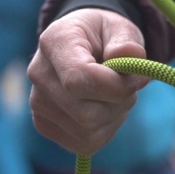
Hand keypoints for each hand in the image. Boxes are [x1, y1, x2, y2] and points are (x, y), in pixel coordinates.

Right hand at [27, 8, 149, 155]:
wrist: (85, 45)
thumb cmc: (105, 36)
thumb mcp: (121, 29)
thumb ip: (127, 42)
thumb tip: (132, 57)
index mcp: (54, 42)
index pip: (78, 80)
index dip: (115, 87)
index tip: (137, 78)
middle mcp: (38, 74)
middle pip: (86, 113)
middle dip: (120, 103)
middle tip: (128, 85)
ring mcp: (38, 103)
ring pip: (89, 132)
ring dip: (115, 117)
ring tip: (113, 94)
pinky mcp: (44, 125)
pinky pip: (86, 144)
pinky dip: (105, 131)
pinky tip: (104, 109)